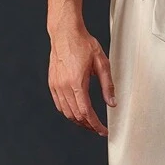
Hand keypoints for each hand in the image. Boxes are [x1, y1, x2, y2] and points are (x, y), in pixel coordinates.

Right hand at [48, 20, 116, 135]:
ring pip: (66, 112)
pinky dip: (68, 112)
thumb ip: (108, 85)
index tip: (102, 131)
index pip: (86, 112)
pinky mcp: (52, 83)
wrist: (65, 33)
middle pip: (75, 115)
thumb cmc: (83, 44)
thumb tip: (112, 103)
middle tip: (98, 128)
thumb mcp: (102, 63)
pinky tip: (76, 111)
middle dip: (88, 125)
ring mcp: (56, 85)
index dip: (95, 125)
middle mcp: (64, 86)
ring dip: (78, 120)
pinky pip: (59, 104)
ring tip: (89, 122)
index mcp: (77, 82)